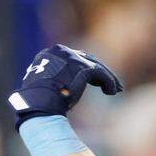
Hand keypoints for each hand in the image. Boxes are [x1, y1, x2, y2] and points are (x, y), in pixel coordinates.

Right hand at [9, 44, 123, 129]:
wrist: (39, 104)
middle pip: (87, 59)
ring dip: (108, 78)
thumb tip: (66, 87)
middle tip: (110, 83)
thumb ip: (55, 80)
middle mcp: (62, 51)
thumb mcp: (45, 86)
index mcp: (50, 54)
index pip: (74, 57)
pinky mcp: (83, 68)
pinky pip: (100, 75)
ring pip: (96, 66)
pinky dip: (108, 83)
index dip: (86, 68)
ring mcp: (73, 58)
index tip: (93, 79)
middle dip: (100, 72)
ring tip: (116, 89)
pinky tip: (112, 92)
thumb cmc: (39, 102)